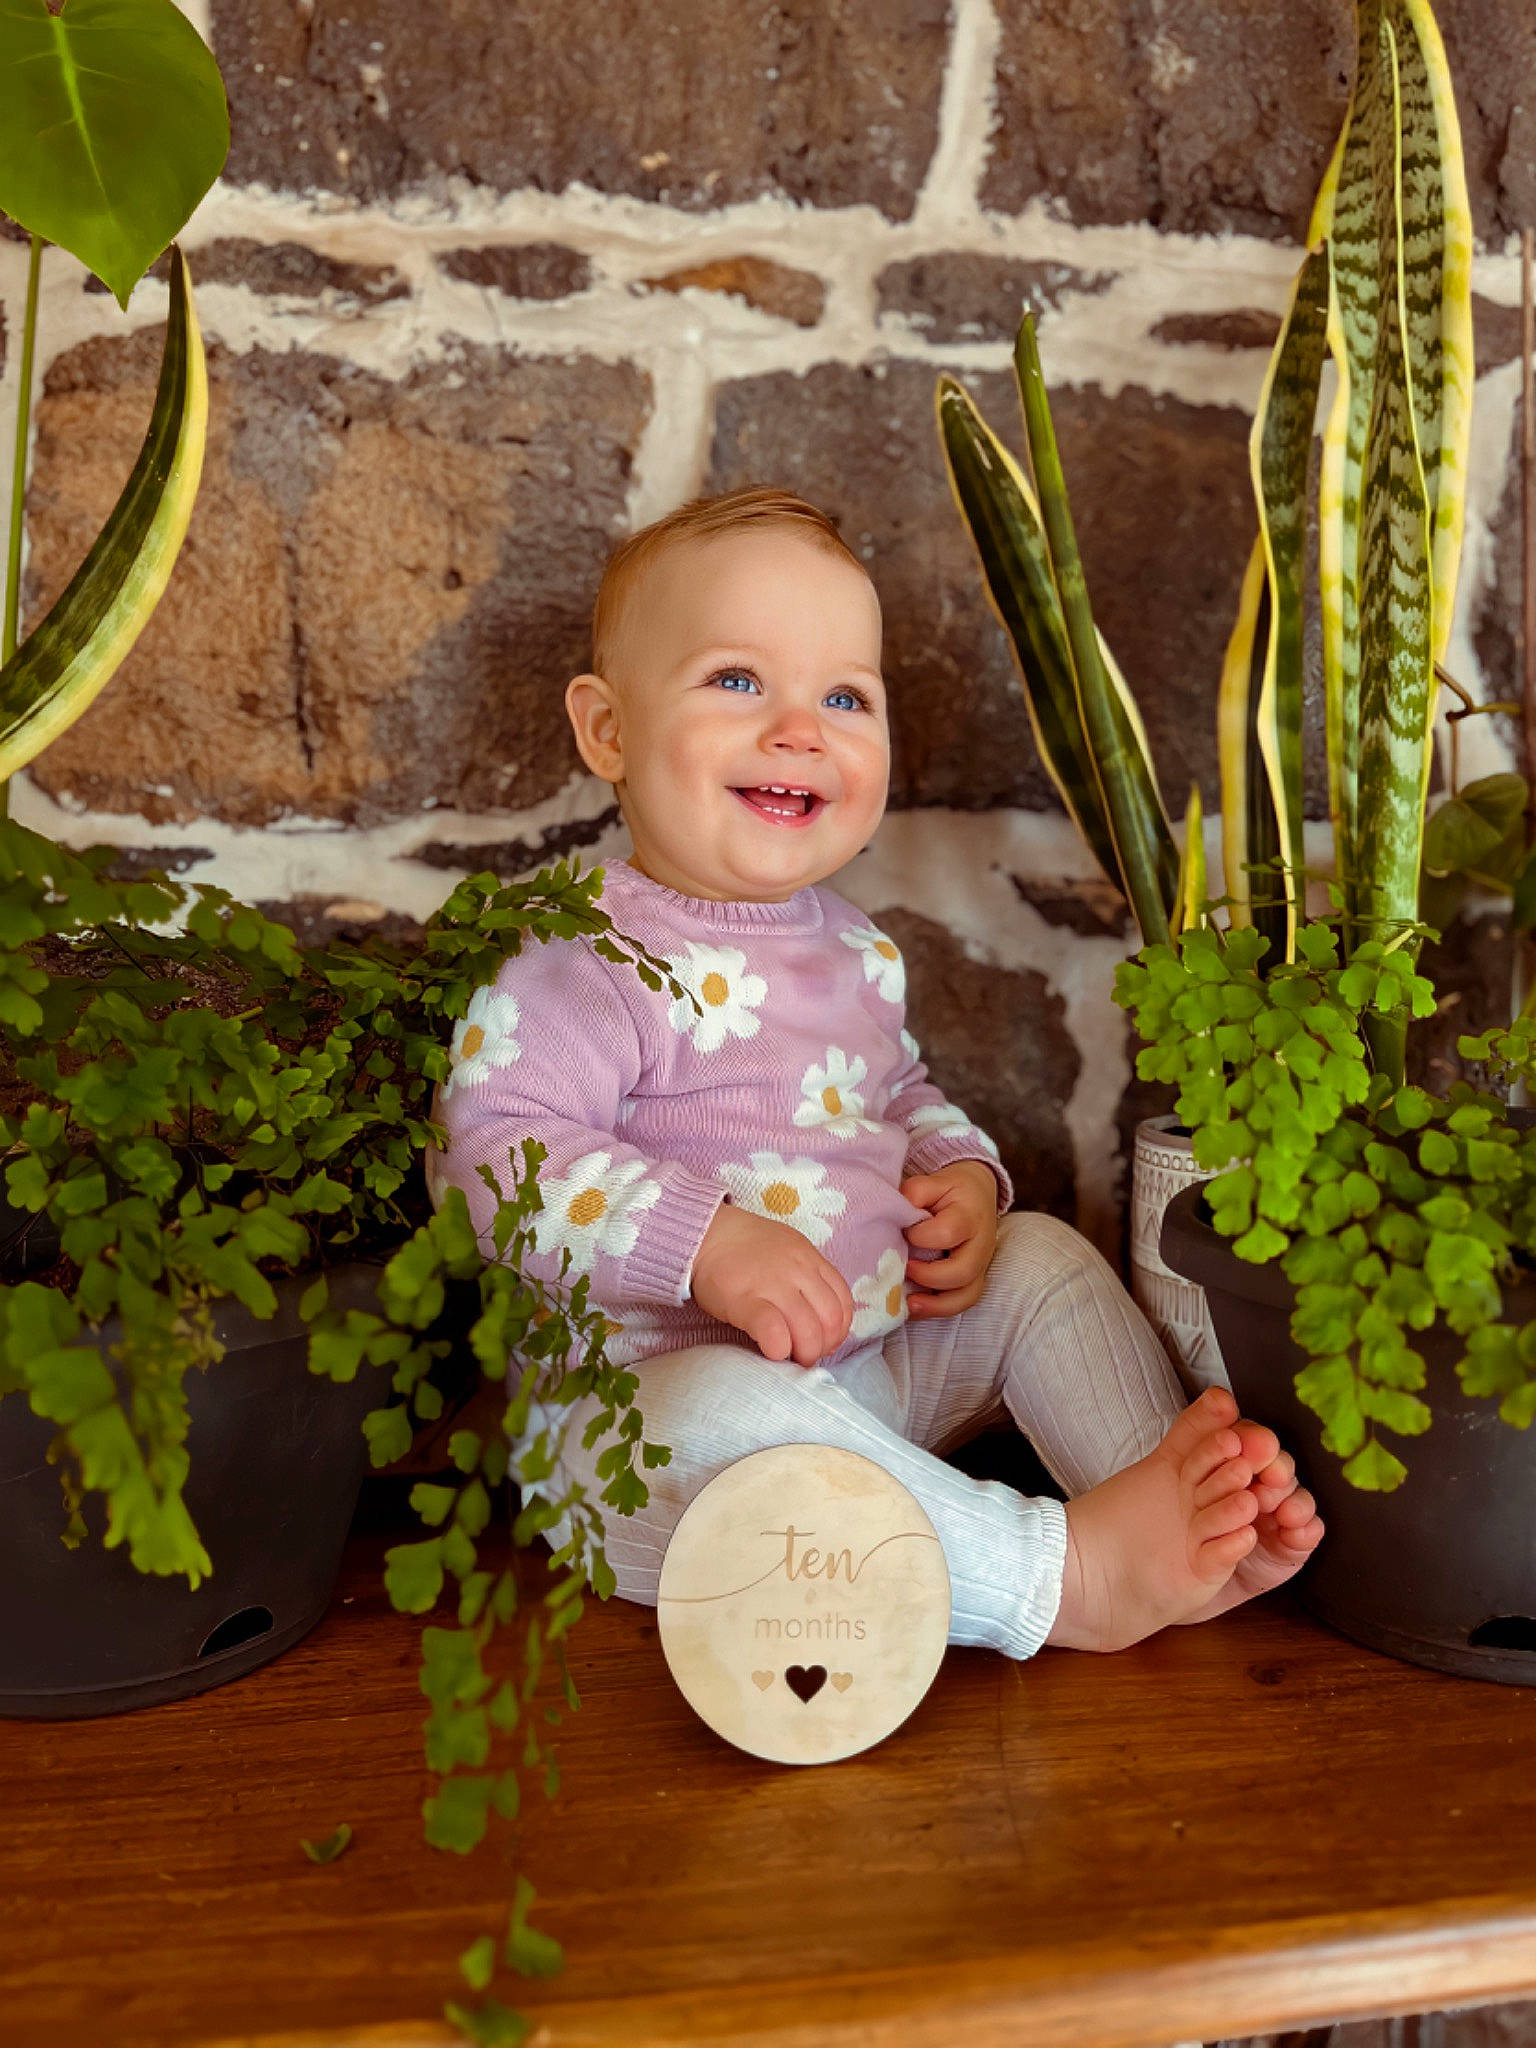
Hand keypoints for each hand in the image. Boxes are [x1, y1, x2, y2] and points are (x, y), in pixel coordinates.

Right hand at [690, 1202, 852, 1366]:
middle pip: (830, 1320)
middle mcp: (798, 1271)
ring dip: (804, 1353)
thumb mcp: (788, 1251)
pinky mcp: (746, 1301)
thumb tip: (821, 1320)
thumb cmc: (745, 1248)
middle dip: (823, 1346)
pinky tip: (772, 1351)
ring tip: (790, 1357)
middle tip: (806, 1354)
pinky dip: (779, 1348)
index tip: (825, 1341)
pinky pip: (774, 1332)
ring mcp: (773, 1285)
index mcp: (810, 1259)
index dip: (839, 1329)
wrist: (705, 1235)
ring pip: (808, 1329)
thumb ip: (807, 1278)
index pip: (843, 1301)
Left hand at [900, 1159, 999, 1319]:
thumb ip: (915, 1192)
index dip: (921, 1236)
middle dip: (929, 1276)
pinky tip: (913, 1308)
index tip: (904, 1232)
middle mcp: (980, 1245)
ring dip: (936, 1304)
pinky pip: (962, 1302)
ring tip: (909, 1303)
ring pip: (967, 1295)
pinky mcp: (974, 1280)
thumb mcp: (934, 1181)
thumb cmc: (951, 1190)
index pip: (948, 1232)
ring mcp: (980, 1266)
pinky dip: (937, 1310)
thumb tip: (897, 1214)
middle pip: (963, 1271)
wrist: (978, 1194)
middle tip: (905, 1267)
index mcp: (970, 1216)